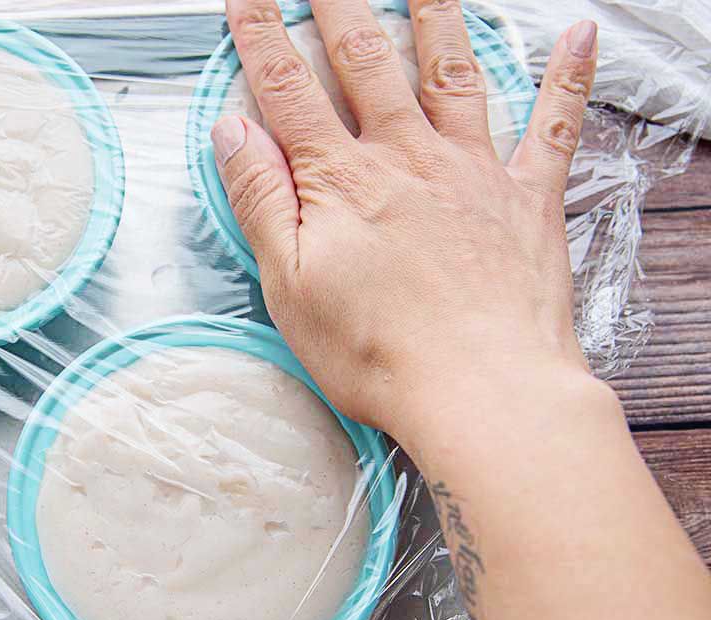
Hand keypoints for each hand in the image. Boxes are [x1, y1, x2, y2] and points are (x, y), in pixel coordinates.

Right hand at [212, 0, 599, 442]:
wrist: (482, 389)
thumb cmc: (379, 352)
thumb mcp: (290, 283)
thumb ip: (262, 199)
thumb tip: (234, 131)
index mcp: (343, 180)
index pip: (288, 90)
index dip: (260, 38)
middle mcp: (408, 157)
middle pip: (367, 60)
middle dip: (340, 7)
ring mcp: (473, 170)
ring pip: (451, 70)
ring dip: (436, 15)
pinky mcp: (527, 198)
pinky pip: (552, 124)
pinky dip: (567, 76)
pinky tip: (577, 34)